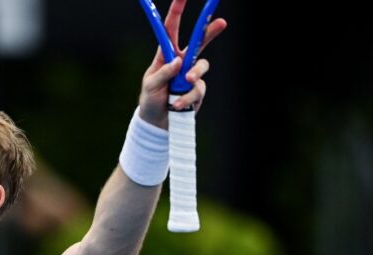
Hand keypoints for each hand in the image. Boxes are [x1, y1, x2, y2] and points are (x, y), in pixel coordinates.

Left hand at [138, 0, 226, 128]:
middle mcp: (181, 61)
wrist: (158, 123)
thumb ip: (163, 73)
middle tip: (222, 22)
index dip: (177, 12)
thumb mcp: (150, 85)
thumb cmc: (150, 100)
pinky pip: (198, 89)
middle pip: (198, 42)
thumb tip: (178, 62)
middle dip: (210, 31)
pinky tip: (176, 105)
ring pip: (202, 66)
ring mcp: (191, 75)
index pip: (171, 29)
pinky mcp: (198, 89)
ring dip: (193, 76)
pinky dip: (187, 98)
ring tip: (185, 84)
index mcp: (165, 55)